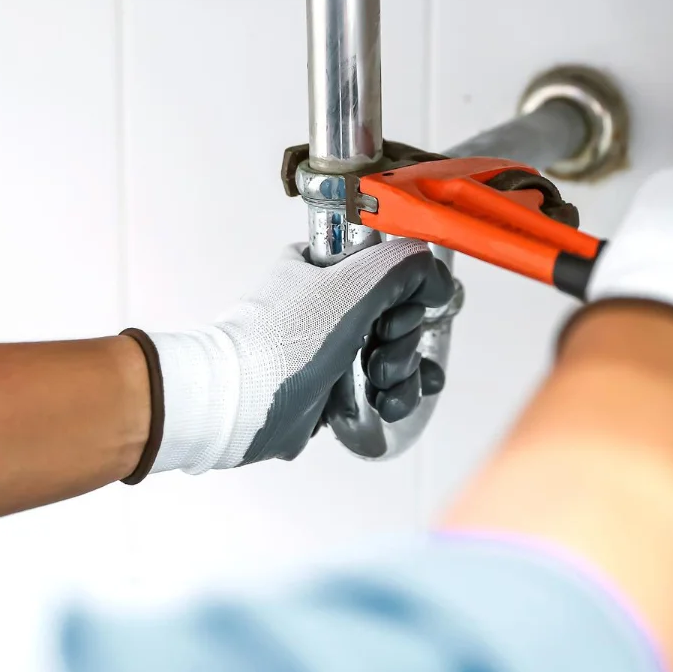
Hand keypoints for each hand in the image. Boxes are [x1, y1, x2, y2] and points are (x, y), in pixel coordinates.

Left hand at [147, 240, 453, 473]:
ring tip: (381, 386)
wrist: (237, 406)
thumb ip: (402, 265)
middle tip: (380, 355)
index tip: (393, 315)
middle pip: (401, 314)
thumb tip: (435, 276)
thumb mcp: (350, 285)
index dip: (405, 295)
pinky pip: (382, 384)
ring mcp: (331, 346)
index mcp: (324, 266)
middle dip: (403, 341)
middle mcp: (328, 301)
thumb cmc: (282, 342)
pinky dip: (394, 393)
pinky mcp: (333, 386)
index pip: (391, 268)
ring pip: (396, 351)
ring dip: (402, 371)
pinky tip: (391, 402)